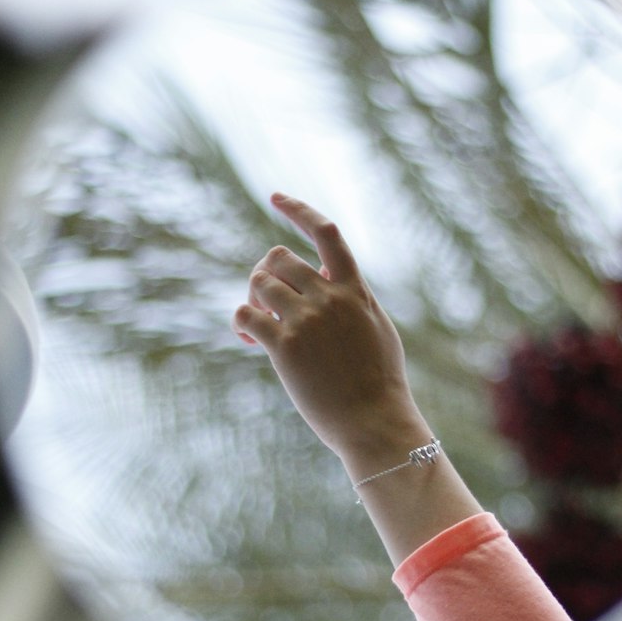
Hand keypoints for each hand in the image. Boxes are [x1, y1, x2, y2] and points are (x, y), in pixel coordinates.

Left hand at [233, 195, 426, 462]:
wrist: (374, 422)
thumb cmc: (379, 382)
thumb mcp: (378, 328)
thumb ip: (355, 298)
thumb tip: (331, 278)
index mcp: (354, 289)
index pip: (327, 233)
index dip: (299, 210)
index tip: (276, 198)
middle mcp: (330, 298)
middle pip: (278, 256)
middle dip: (265, 273)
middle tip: (268, 303)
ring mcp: (306, 321)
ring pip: (259, 282)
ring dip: (253, 299)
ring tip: (261, 328)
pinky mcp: (285, 347)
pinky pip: (245, 315)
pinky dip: (242, 324)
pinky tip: (249, 342)